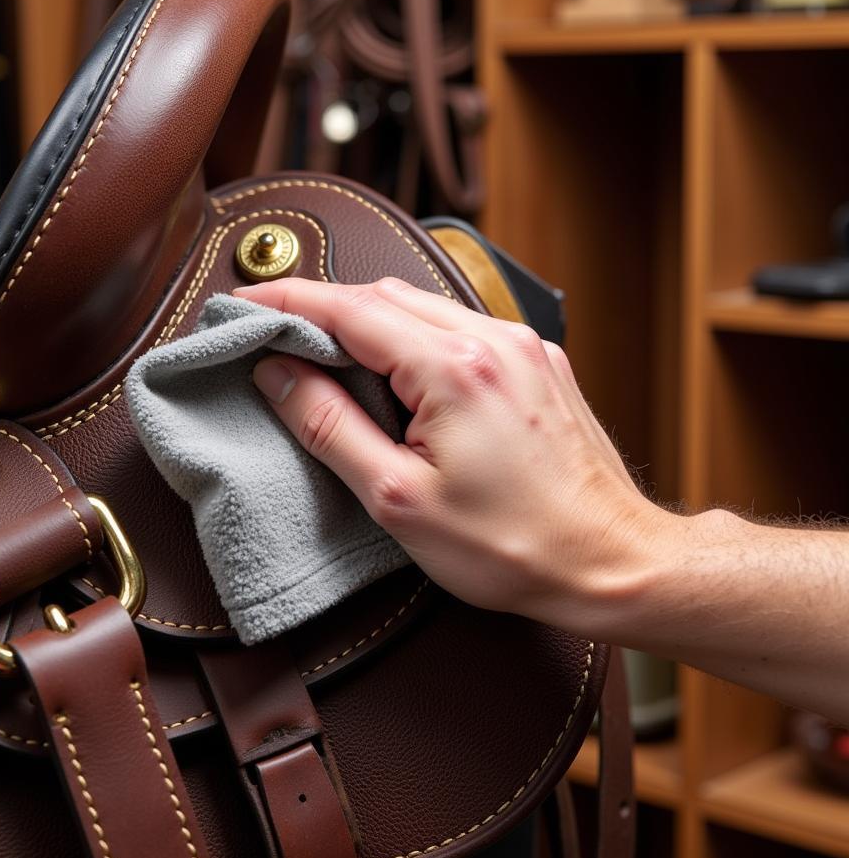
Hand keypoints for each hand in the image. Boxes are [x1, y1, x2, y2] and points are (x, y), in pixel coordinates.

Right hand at [235, 277, 663, 626]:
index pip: (349, 309)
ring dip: (367, 319)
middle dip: (322, 306)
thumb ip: (329, 426)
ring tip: (324, 350)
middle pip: (384, 295)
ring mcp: (521, 345)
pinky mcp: (537, 361)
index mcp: (454, 367)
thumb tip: (279, 374)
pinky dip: (412, 334)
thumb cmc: (512, 545)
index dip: (288, 302)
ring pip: (422, 306)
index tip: (244, 304)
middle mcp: (492, 339)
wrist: (612, 561)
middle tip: (274, 329)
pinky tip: (394, 368)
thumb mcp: (398, 497)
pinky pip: (458, 326)